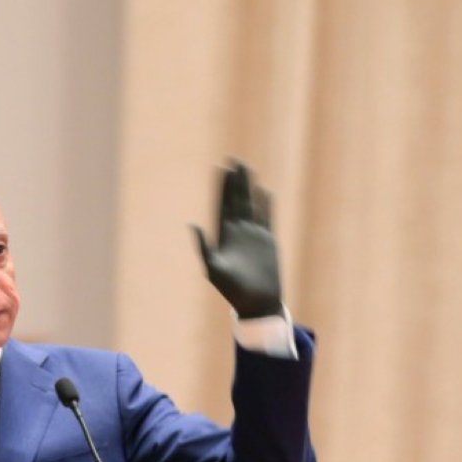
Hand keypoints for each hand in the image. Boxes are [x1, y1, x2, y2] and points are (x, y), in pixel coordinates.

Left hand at [191, 161, 283, 319]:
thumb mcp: (213, 269)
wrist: (256, 303)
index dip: (221, 186)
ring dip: (249, 187)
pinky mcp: (268, 241)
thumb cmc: (232, 291)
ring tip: (248, 169)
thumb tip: (192, 225)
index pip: (222, 204)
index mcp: (224, 236)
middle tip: (234, 159)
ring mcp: (254, 236)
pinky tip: (265, 191)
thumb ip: (203, 248)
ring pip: (252, 205)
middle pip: (236, 200)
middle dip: (235, 181)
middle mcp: (238, 232)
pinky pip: (268, 218)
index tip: (221, 167)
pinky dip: (266, 205)